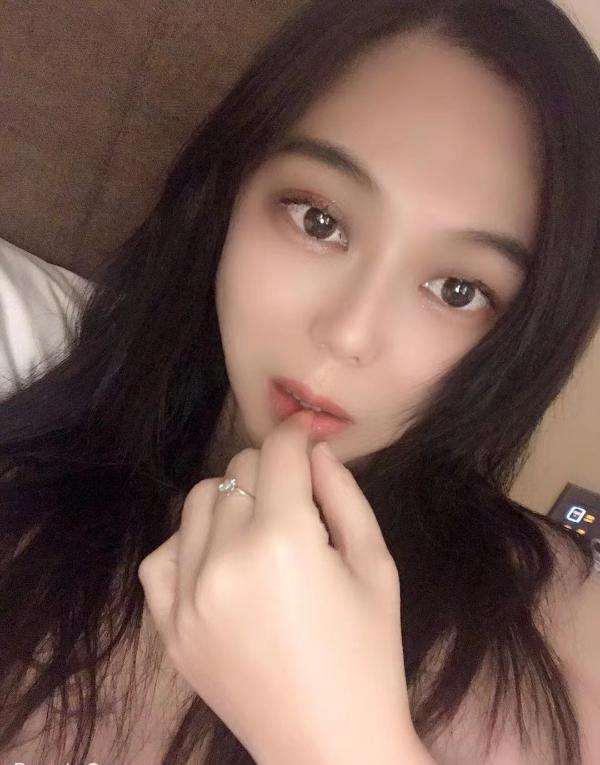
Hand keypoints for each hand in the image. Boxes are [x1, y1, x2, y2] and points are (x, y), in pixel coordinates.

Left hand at [138, 409, 417, 764]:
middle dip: (271, 471)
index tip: (309, 435)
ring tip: (261, 534)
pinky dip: (189, 545)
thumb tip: (315, 449)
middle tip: (298, 503)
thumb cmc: (368, 654)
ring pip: (198, 502)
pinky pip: (161, 556)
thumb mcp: (375, 565)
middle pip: (237, 470)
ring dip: (231, 501)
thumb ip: (345, 494)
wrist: (329, 744)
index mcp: (284, 540)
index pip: (278, 453)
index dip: (297, 435)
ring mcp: (187, 594)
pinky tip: (219, 562)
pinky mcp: (168, 626)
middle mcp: (225, 558)